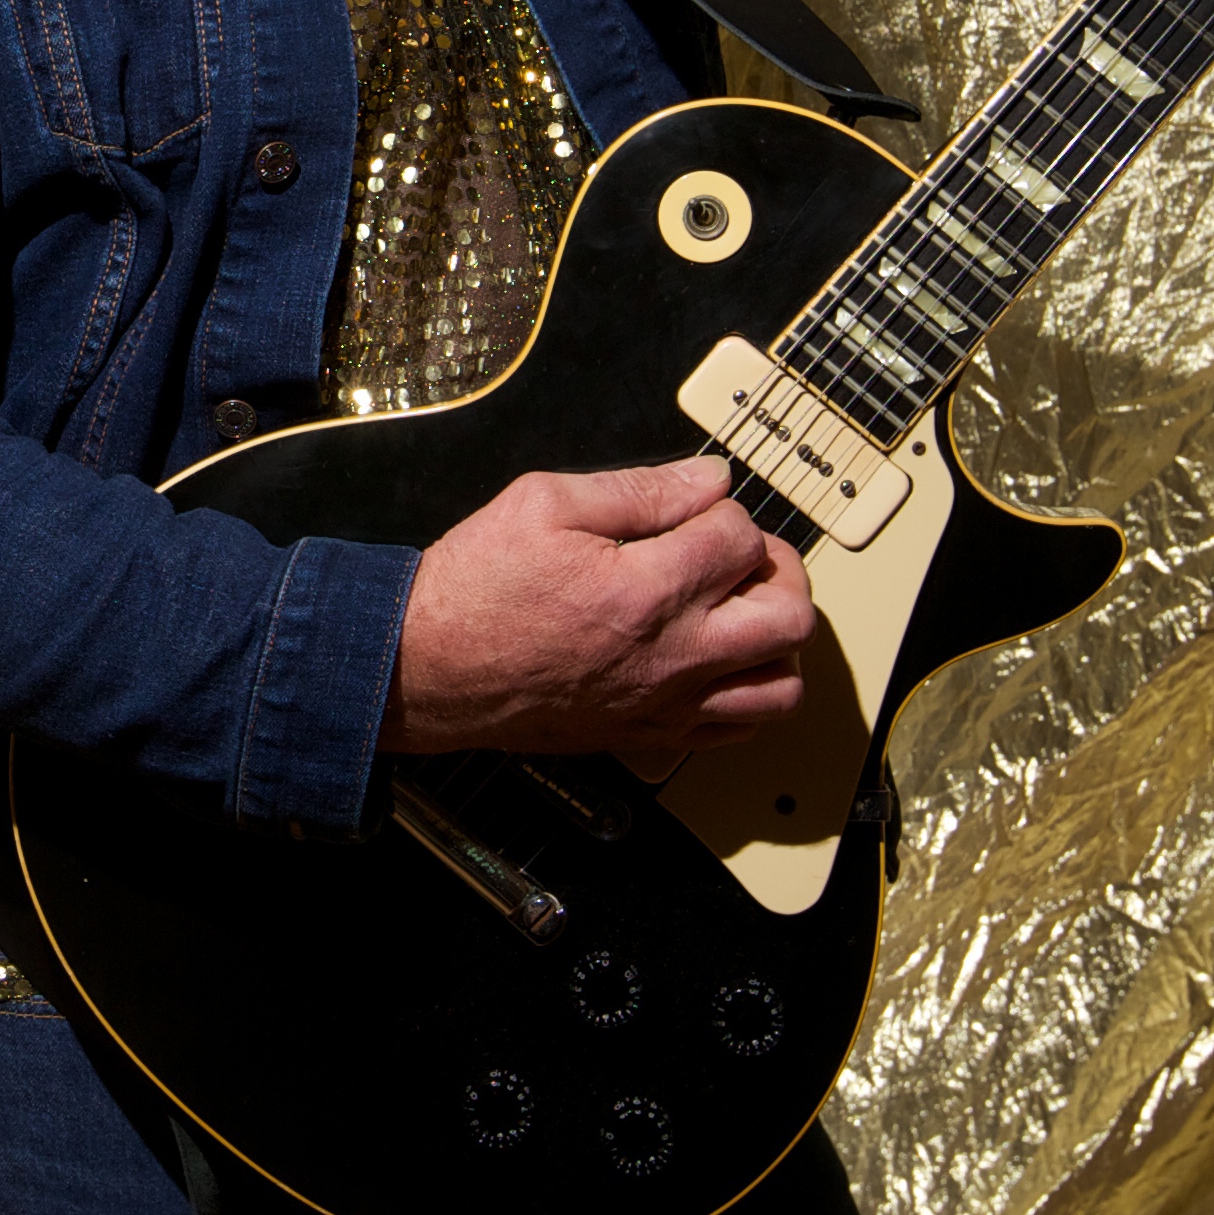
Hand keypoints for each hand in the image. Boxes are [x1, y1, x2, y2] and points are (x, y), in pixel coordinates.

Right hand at [384, 457, 813, 753]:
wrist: (424, 669)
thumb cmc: (473, 590)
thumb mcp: (543, 502)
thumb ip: (638, 488)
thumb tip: (708, 479)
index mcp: (647, 590)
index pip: (741, 537)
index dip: (721, 509)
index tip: (691, 508)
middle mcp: (670, 656)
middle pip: (789, 614)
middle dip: (778, 569)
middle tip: (740, 554)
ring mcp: (664, 703)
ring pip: (780, 683)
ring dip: (776, 638)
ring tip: (741, 609)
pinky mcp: (648, 734)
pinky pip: (740, 730)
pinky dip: (750, 692)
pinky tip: (723, 661)